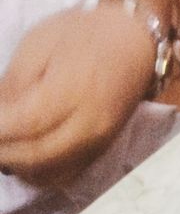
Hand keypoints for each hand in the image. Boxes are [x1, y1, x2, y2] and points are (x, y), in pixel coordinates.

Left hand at [0, 5, 155, 187]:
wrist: (134, 48)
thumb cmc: (84, 36)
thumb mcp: (39, 44)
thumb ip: (15, 82)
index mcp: (73, 90)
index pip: (26, 123)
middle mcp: (89, 126)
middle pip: (38, 156)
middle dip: (4, 152)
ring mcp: (97, 145)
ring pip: (51, 174)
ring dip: (21, 168)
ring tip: (4, 149)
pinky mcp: (100, 154)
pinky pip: (66, 176)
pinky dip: (41, 174)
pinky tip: (25, 158)